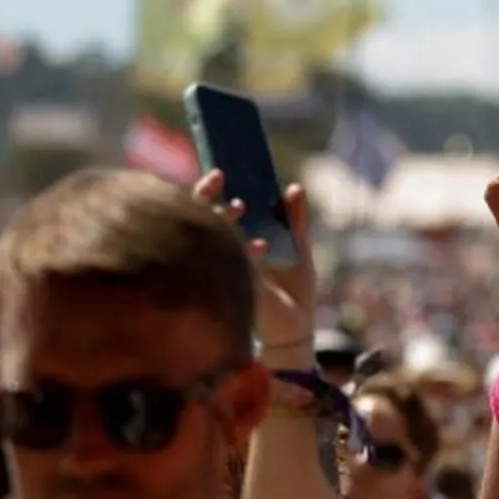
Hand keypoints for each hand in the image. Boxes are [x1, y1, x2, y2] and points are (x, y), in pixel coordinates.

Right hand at [195, 171, 317, 357]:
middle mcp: (224, 257)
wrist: (298, 326)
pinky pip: (233, 266)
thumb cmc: (293, 287)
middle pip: (200, 223)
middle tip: (217, 178)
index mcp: (237, 245)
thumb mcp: (298, 246)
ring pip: (212, 242)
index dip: (209, 192)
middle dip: (205, 198)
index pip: (212, 213)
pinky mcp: (235, 291)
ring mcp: (225, 274)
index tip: (219, 172)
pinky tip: (261, 246)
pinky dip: (246, 251)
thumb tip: (294, 187)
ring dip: (223, 221)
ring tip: (242, 207)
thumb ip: (295, 219)